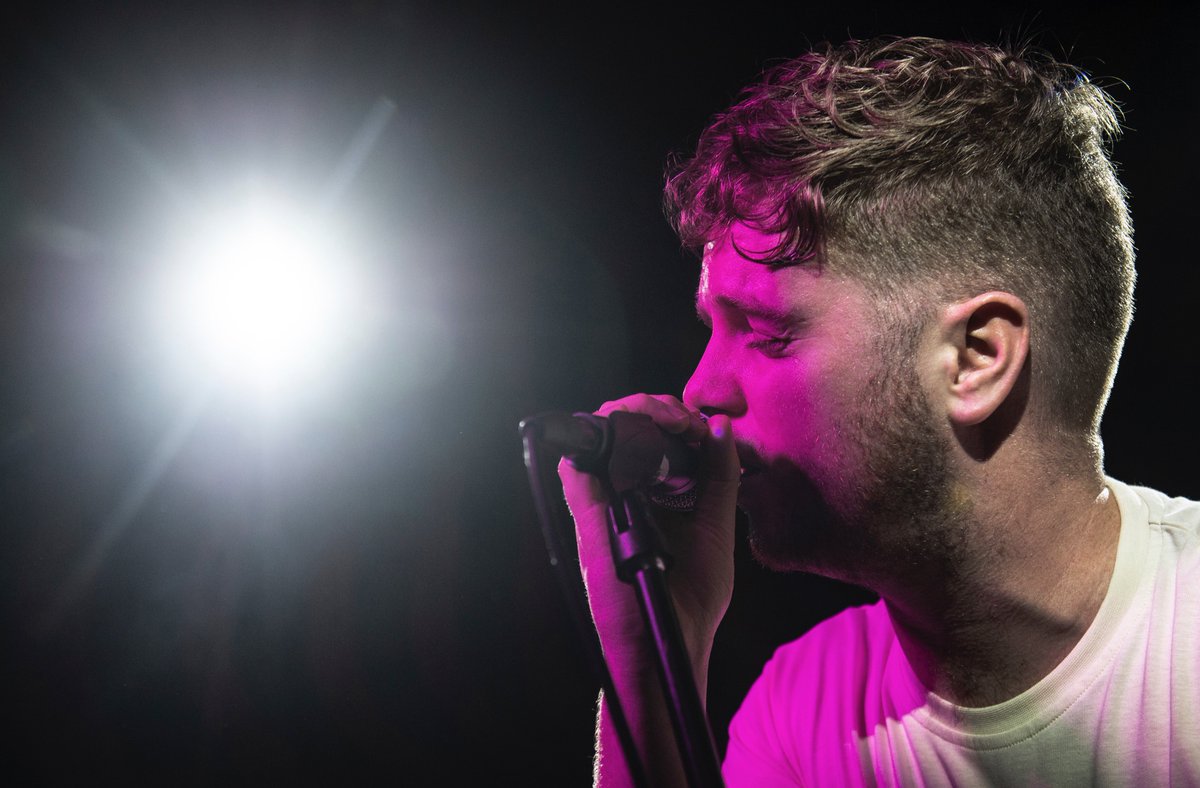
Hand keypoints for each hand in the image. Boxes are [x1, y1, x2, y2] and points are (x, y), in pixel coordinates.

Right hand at [559, 394, 739, 666]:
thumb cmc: (689, 599)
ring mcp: (603, 505)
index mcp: (655, 494)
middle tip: (682, 420)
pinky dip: (594, 441)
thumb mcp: (715, 530)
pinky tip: (625, 428)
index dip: (673, 417)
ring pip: (600, 438)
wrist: (662, 648)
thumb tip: (721, 426)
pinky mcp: (588, 520)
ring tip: (666, 419)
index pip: (654, 436)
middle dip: (656, 408)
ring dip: (630, 413)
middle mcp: (624, 494)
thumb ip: (719, 480)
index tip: (697, 423)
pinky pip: (577, 470)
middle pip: (626, 428)